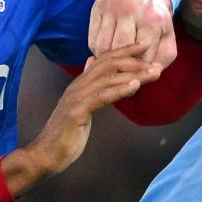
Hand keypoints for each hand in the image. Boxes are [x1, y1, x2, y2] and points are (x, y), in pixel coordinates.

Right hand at [0, 40, 162, 194]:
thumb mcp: (80, 107)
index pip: (104, 60)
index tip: (145, 46)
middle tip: (156, 63)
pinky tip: (134, 86)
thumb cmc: (65, 135)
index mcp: (80, 84)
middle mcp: (78, 86)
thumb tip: (91, 64)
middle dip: (135, 61)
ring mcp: (76, 97)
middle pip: (109, 64)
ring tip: (153, 73)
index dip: (125, 51)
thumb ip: (88, 88)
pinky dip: (119, 90)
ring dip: (134, 74)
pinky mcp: (76, 111)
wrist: (45, 155)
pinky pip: (101, 96)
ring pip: (108, 78)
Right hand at [88, 0, 177, 67]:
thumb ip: (162, 58)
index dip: (141, 69)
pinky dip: (98, 51)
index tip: (141, 71)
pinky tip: (108, 50)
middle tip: (125, 69)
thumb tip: (151, 73)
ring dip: (107, 60)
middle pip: (120, 51)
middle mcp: (131, 10)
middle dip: (123, 65)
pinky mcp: (98, 8)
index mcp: (152, 20)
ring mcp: (112, 8)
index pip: (143, 56)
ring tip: (116, 60)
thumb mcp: (167, 37)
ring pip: (103, 47)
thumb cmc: (156, 19)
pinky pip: (92, 40)